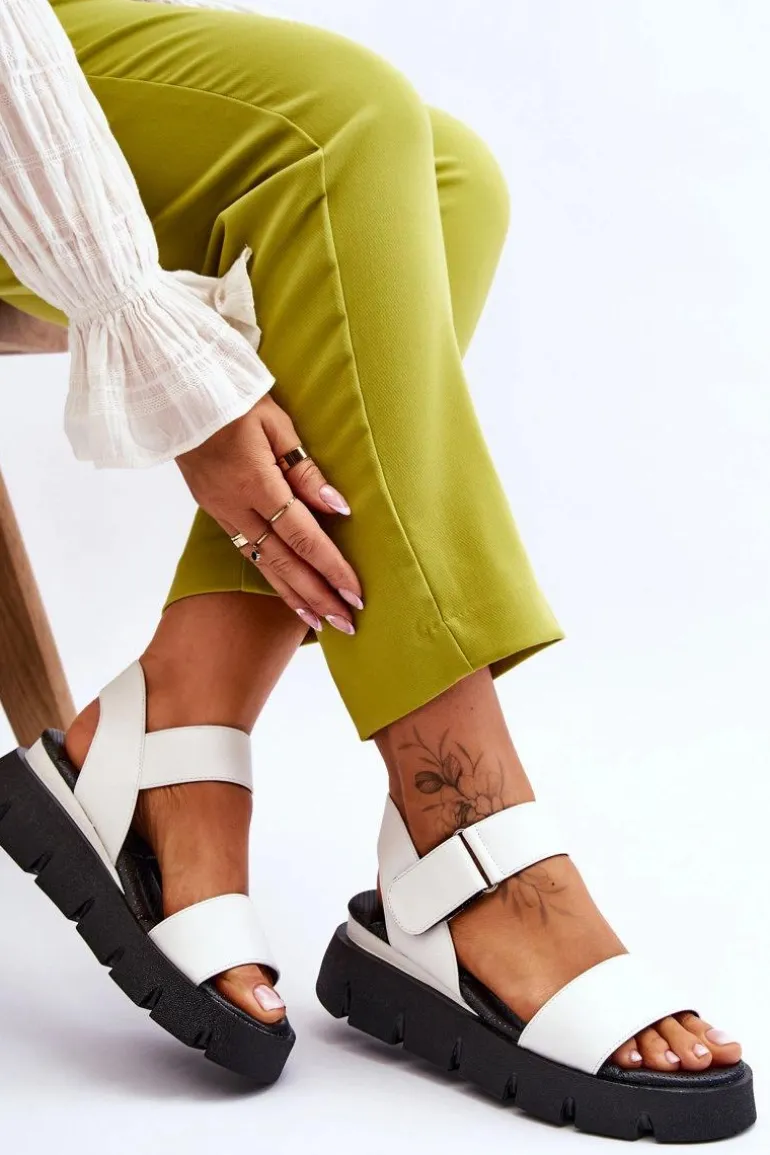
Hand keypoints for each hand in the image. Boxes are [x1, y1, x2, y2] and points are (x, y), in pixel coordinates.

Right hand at [175, 395, 362, 632]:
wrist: (176, 394)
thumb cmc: (233, 399)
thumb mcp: (277, 425)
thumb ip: (306, 471)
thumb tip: (336, 508)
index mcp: (256, 482)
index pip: (302, 536)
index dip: (330, 567)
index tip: (355, 593)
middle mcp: (236, 506)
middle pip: (283, 562)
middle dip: (317, 596)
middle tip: (347, 624)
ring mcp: (221, 511)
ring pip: (263, 564)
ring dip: (294, 595)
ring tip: (321, 622)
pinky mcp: (214, 511)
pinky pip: (247, 553)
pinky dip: (271, 577)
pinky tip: (289, 592)